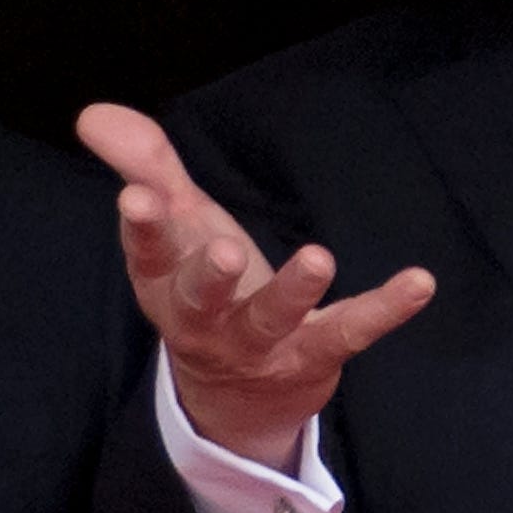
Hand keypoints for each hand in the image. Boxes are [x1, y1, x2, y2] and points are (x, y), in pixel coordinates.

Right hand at [76, 103, 434, 472]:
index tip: (136, 197)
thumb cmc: (203, 289)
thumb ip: (145, 165)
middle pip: (201, 302)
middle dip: (209, 276)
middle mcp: (206, 323)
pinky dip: (387, 309)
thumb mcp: (177, 227)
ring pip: (273, 320)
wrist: (238, 398)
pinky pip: (351, 331)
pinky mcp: (315, 355)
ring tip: (318, 258)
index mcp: (166, 285)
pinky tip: (420, 282)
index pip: (147, 256)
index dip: (142, 227)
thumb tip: (92, 113)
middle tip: (224, 250)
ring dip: (294, 292)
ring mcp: (262, 345)